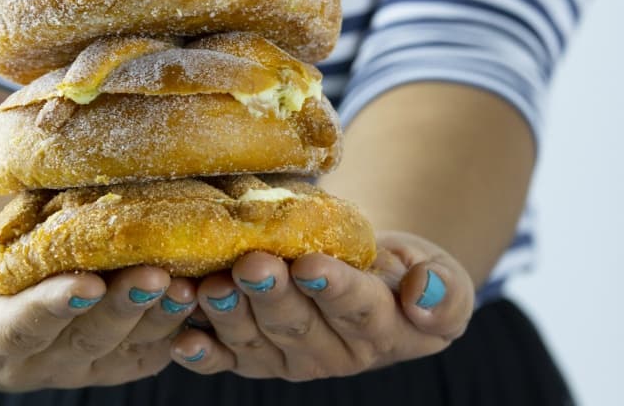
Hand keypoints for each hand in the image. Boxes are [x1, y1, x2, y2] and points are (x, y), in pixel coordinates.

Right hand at [0, 247, 197, 390]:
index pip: (25, 329)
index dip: (55, 308)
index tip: (86, 283)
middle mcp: (43, 362)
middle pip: (89, 339)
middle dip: (124, 307)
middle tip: (156, 274)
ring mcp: (80, 362)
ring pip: (126, 345)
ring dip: (159, 315)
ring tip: (187, 283)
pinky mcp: (107, 354)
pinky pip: (146, 350)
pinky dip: (175, 330)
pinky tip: (201, 303)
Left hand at [169, 231, 473, 379]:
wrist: (368, 280)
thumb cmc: (405, 272)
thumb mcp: (442, 274)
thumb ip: (442, 290)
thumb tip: (423, 292)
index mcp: (380, 332)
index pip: (357, 311)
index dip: (334, 289)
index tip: (312, 264)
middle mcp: (330, 354)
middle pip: (296, 326)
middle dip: (271, 295)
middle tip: (251, 264)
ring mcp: (285, 358)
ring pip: (254, 340)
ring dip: (229, 315)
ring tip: (211, 286)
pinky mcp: (249, 355)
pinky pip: (222, 359)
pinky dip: (200, 352)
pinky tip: (181, 337)